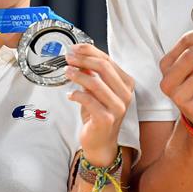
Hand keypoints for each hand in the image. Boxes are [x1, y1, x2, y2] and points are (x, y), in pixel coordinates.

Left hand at [65, 44, 133, 167]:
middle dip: (83, 60)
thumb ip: (92, 74)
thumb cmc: (98, 114)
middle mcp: (126, 94)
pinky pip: (89, 100)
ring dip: (78, 75)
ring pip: (96, 83)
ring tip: (66, 72)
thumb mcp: (96, 91)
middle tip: (68, 58)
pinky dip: (76, 95)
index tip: (74, 48)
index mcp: (126, 83)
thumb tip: (78, 56)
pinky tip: (70, 95)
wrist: (101, 142)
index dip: (90, 51)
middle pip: (104, 67)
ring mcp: (118, 107)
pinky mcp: (107, 119)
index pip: (108, 60)